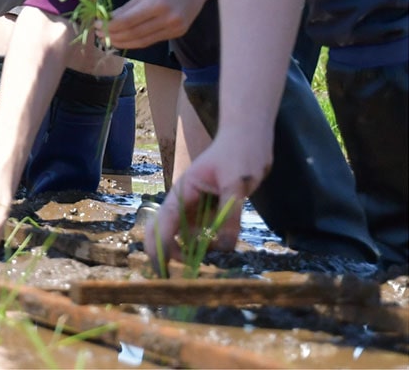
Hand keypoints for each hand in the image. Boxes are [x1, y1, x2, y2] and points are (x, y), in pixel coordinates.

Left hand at [106, 0, 213, 49]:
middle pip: (133, 34)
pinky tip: (126, 38)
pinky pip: (154, 40)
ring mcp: (175, 27)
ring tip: (109, 39)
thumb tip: (109, 18)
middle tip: (99, 33)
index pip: (126, 22)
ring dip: (123, 42)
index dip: (109, 26)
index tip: (97, 25)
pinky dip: (138, 40)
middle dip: (113, 35)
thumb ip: (129, 6)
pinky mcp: (180, 32)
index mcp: (157, 4)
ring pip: (143, 41)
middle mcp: (168, 19)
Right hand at [143, 134, 268, 271]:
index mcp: (182, 192)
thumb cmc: (239, 153)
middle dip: (170, 253)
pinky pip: (203, 231)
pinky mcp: (209, 208)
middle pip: (165, 232)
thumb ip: (229, 216)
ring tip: (211, 259)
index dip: (159, 249)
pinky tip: (221, 246)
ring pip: (186, 235)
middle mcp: (184, 201)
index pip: (162, 225)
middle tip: (184, 273)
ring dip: (193, 250)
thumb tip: (223, 248)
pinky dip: (209, 243)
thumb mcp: (237, 185)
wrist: (249, 136)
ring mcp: (196, 205)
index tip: (162, 272)